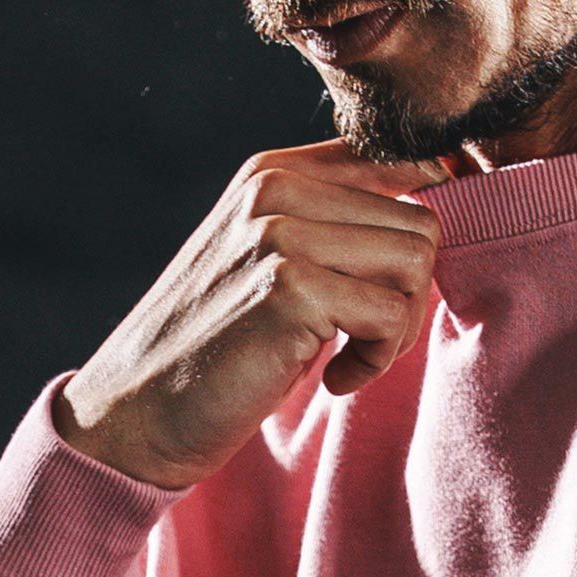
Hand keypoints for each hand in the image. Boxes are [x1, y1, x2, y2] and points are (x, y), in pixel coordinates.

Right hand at [50, 140, 452, 487]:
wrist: (134, 414)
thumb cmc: (219, 346)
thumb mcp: (273, 260)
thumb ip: (337, 221)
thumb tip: (441, 190)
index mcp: (276, 171)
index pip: (403, 161)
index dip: (422, 228)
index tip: (402, 284)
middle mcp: (276, 187)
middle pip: (423, 223)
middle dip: (412, 294)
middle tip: (366, 339)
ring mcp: (279, 233)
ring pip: (417, 264)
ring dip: (400, 327)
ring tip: (350, 354)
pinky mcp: (288, 288)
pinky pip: (393, 317)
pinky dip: (377, 362)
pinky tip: (333, 379)